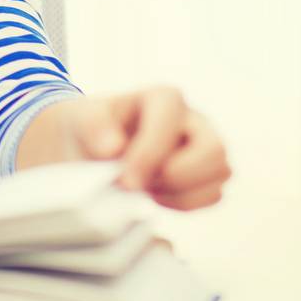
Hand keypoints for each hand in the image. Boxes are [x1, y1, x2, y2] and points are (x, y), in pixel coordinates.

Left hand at [22, 87, 231, 210]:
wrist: (90, 147)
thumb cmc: (90, 128)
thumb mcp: (80, 119)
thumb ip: (93, 126)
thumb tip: (114, 148)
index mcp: (163, 97)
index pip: (171, 120)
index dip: (150, 154)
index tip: (124, 180)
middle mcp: (192, 119)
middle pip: (214, 149)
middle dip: (178, 176)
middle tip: (140, 185)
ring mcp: (204, 146)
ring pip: (220, 174)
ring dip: (180, 192)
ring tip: (145, 186)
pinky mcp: (207, 173)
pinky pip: (214, 194)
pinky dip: (184, 203)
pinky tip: (156, 194)